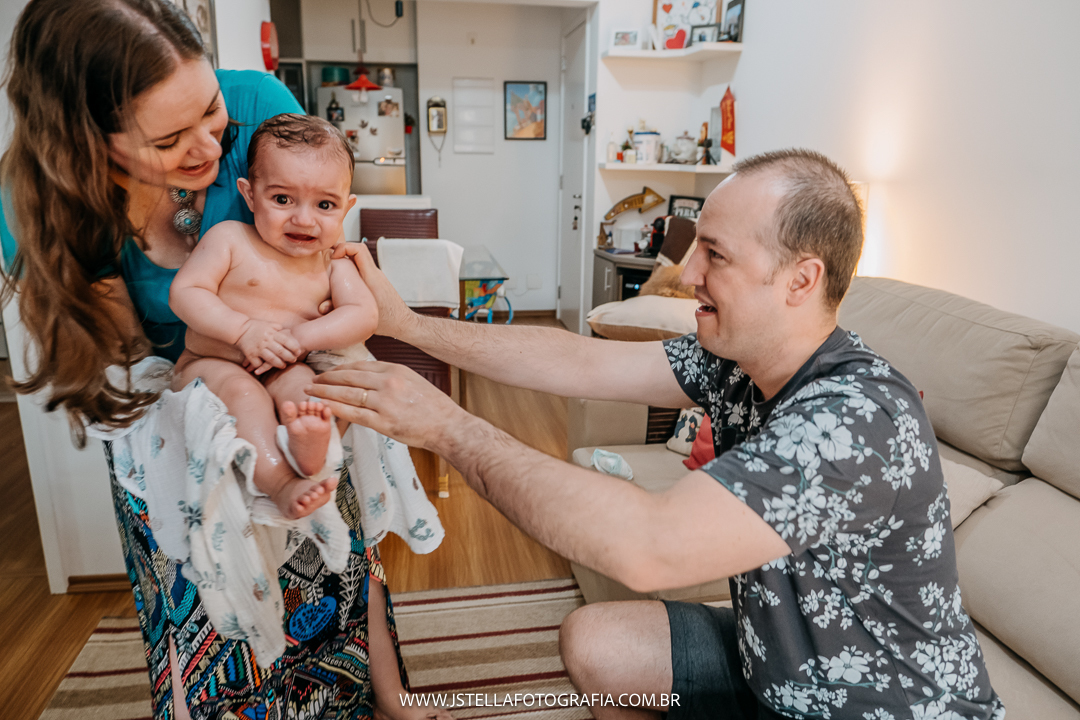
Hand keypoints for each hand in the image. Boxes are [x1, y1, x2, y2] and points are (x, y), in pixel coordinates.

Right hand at [236, 319, 301, 371]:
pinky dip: (262, 367)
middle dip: (289, 357)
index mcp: (271, 333)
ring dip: (279, 364)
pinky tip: (266, 369)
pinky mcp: (250, 354)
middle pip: (280, 351)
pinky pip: (258, 363)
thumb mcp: (268, 324)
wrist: (239, 329)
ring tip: (283, 366)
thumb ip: (278, 327)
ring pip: (271, 359)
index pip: (286, 340)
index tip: (299, 351)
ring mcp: (258, 348)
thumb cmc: (255, 326)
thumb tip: (287, 330)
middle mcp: (266, 341)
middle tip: (294, 360)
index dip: (294, 347)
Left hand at [306, 360, 466, 451]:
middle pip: (349, 377)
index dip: (339, 369)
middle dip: (326, 378)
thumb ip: (390, 377)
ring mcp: (385, 403)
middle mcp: (389, 383)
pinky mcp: (384, 422)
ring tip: (311, 393)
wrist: (448, 426)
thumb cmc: (433, 406)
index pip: (360, 366)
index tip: (327, 372)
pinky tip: (324, 407)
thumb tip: (367, 378)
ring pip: (347, 394)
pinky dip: (336, 409)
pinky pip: (354, 414)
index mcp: (395, 370)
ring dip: (325, 392)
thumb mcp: (413, 380)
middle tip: (311, 380)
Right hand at [329, 243, 414, 338]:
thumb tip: (321, 308)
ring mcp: (376, 277)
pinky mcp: (376, 283)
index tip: (332, 257)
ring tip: (332, 275)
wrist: (403, 323)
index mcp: (371, 276)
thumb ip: (341, 309)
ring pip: (358, 263)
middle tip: (327, 262)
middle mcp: (374, 273)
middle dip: (340, 253)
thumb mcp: (361, 314)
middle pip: (356, 253)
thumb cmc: (386, 321)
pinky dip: (350, 274)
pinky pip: (361, 271)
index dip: (343, 247)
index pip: (359, 249)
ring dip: (345, 264)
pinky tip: (343, 287)